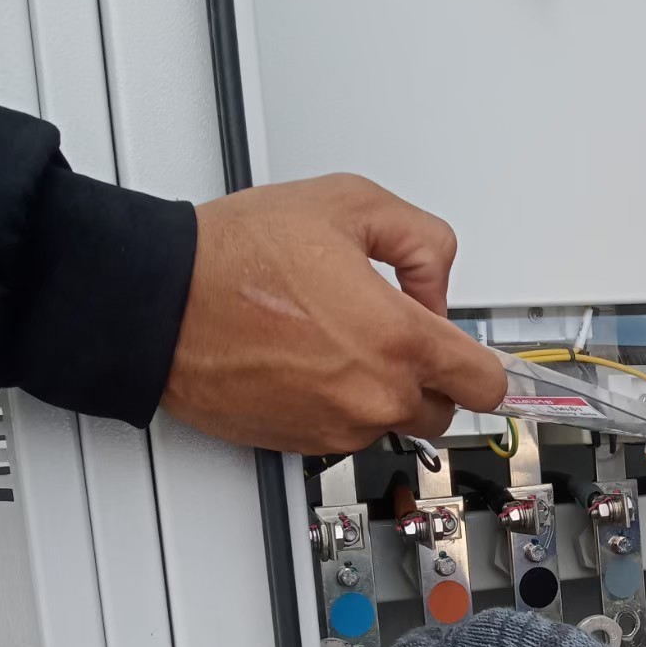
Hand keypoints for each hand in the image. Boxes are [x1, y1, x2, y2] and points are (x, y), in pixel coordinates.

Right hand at [161, 175, 504, 451]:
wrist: (158, 304)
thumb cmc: (234, 258)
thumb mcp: (349, 202)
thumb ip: (421, 240)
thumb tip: (434, 286)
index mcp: (399, 340)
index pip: (487, 383)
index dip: (484, 363)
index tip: (475, 356)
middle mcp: (376, 396)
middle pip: (445, 409)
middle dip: (433, 375)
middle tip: (396, 333)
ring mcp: (341, 427)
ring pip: (396, 423)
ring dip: (386, 390)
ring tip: (340, 339)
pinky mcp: (306, 444)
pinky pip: (350, 433)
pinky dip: (345, 405)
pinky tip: (313, 361)